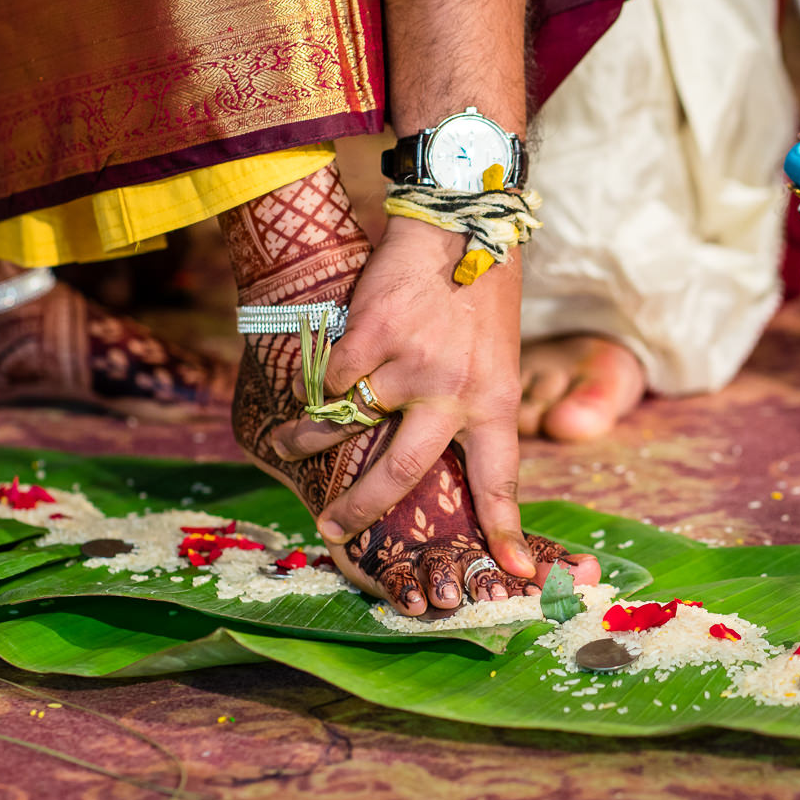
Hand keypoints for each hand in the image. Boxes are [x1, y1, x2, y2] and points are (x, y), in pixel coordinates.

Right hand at [266, 216, 533, 580]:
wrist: (463, 225)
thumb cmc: (479, 302)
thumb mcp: (495, 363)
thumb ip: (470, 410)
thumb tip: (438, 463)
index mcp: (494, 403)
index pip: (501, 480)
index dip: (505, 530)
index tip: (513, 573)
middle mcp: (454, 391)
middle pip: (401, 473)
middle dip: (358, 509)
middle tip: (330, 531)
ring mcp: (411, 363)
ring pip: (347, 422)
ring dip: (306, 438)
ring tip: (286, 444)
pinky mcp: (373, 333)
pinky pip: (332, 375)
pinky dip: (323, 375)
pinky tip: (326, 364)